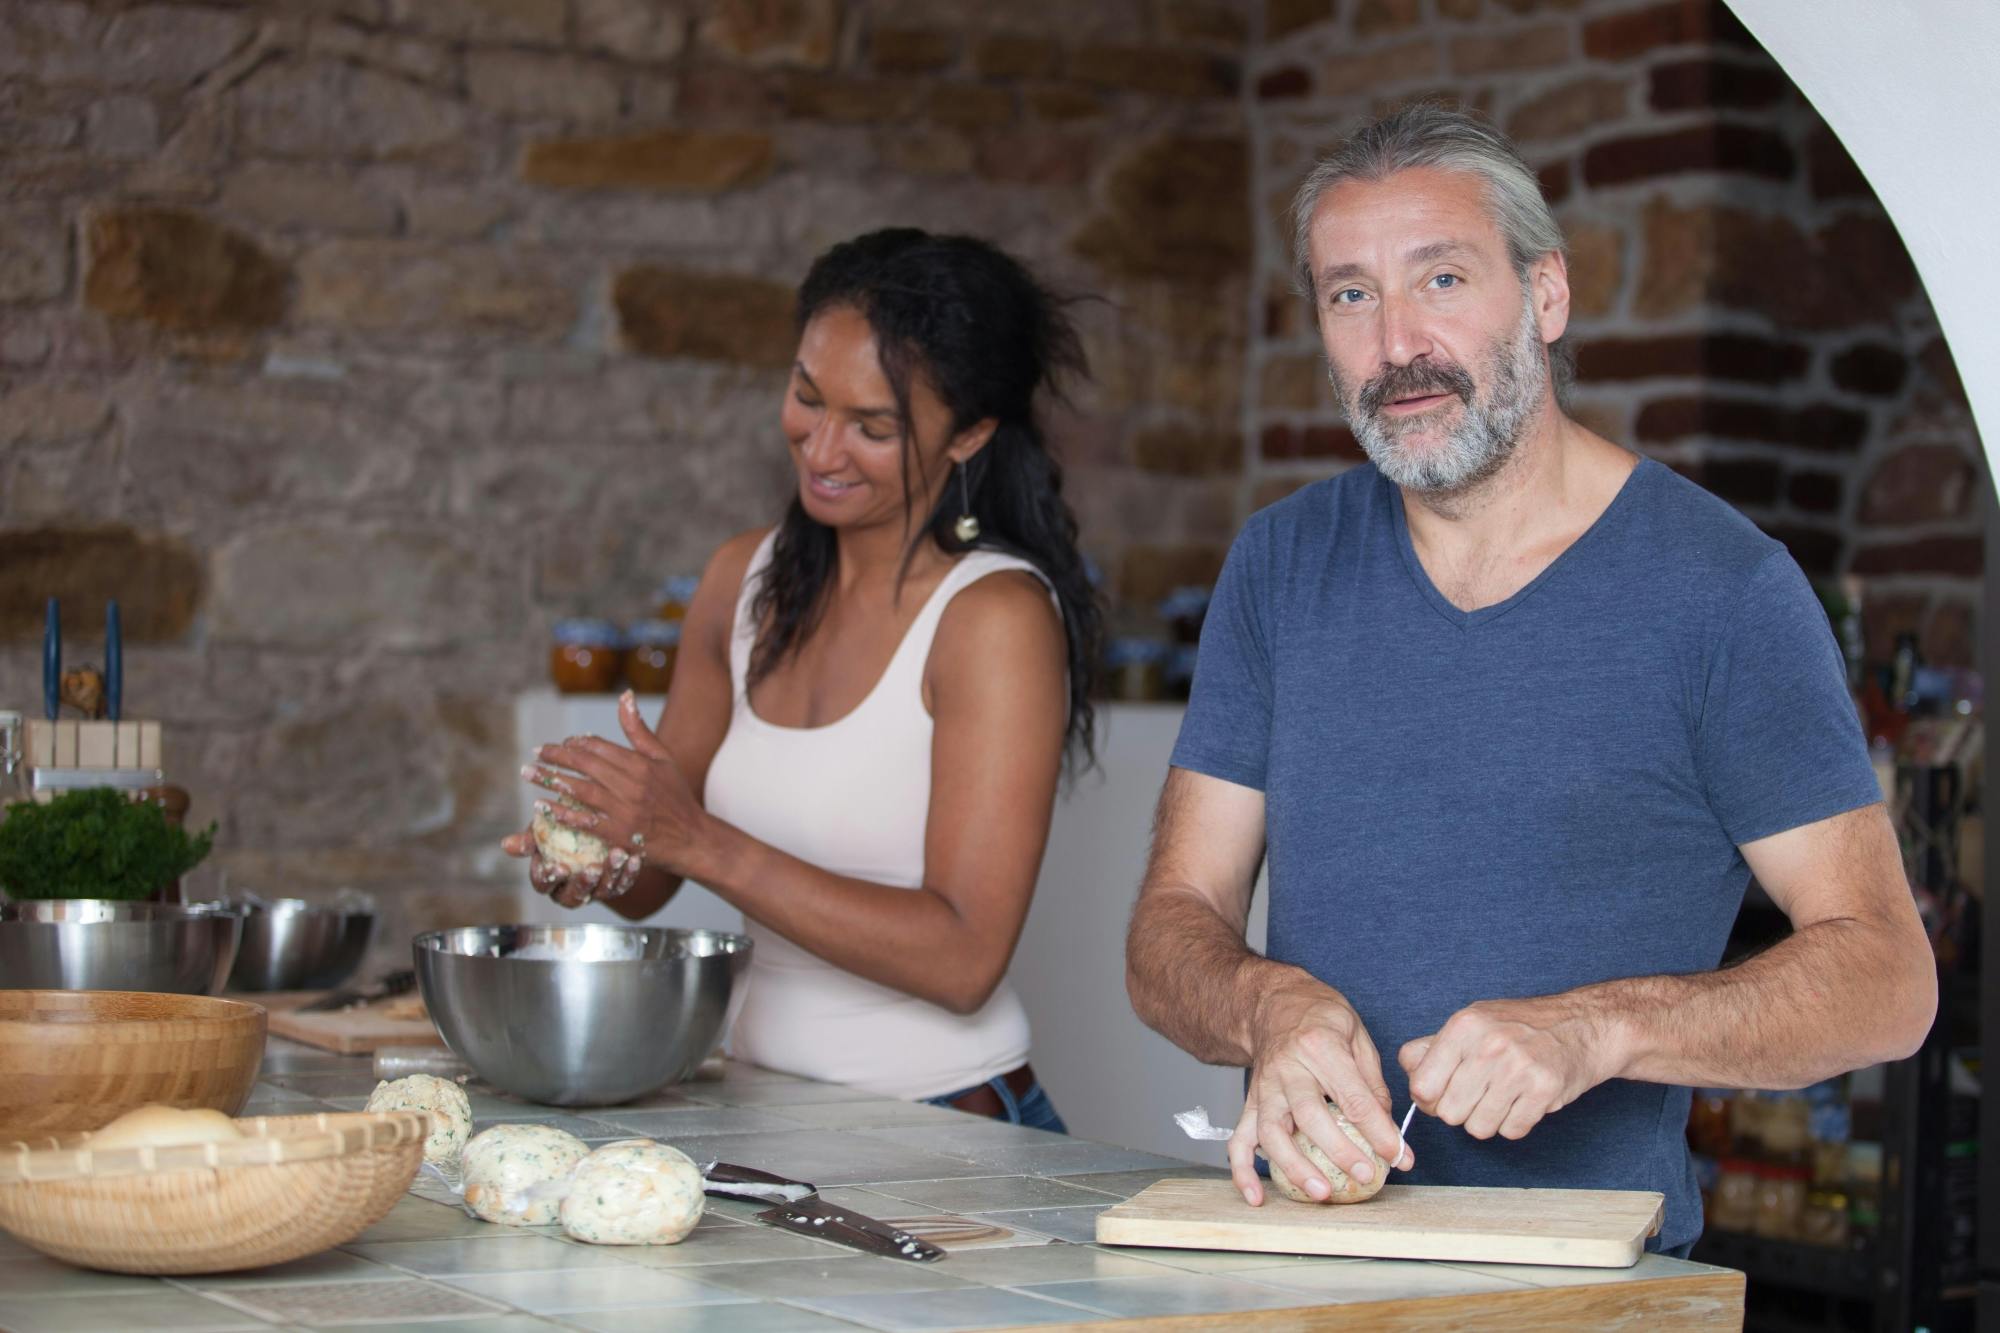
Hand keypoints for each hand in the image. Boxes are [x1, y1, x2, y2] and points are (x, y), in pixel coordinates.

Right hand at [500, 826, 640, 908]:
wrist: (592, 829)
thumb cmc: (560, 828)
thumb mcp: (544, 830)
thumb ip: (529, 839)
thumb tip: (506, 844)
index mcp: (548, 880)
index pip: (542, 884)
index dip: (548, 878)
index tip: (557, 866)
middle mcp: (569, 892)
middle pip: (573, 897)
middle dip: (582, 884)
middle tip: (591, 869)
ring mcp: (594, 892)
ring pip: (601, 892)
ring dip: (610, 875)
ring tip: (617, 855)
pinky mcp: (615, 887)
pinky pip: (623, 884)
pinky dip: (629, 873)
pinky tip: (635, 857)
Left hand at [520, 691, 709, 883]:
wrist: (691, 837)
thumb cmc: (676, 795)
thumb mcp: (663, 758)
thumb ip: (639, 729)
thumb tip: (625, 695)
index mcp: (641, 764)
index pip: (599, 746)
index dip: (575, 743)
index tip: (560, 745)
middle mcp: (632, 785)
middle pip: (585, 765)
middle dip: (555, 757)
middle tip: (535, 754)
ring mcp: (625, 811)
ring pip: (580, 790)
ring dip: (551, 780)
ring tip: (529, 774)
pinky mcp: (619, 835)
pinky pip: (585, 821)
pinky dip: (562, 812)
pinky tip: (543, 806)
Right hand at [1230, 979, 1413, 1205]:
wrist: (1272, 1003)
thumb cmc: (1319, 1017)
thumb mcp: (1355, 1034)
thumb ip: (1371, 1081)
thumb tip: (1385, 1127)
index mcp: (1320, 1047)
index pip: (1353, 1096)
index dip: (1378, 1131)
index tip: (1399, 1156)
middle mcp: (1287, 1068)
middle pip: (1310, 1116)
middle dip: (1340, 1151)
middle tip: (1366, 1176)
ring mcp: (1265, 1088)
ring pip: (1272, 1132)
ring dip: (1295, 1166)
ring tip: (1320, 1193)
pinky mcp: (1251, 1104)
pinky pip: (1239, 1140)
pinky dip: (1243, 1172)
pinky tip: (1258, 1197)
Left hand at [1398, 995, 1614, 1141]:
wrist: (1582, 1025)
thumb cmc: (1520, 1026)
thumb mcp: (1472, 1022)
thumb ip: (1434, 1047)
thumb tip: (1409, 1070)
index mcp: (1463, 1026)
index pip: (1422, 1085)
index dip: (1429, 1099)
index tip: (1442, 1095)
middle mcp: (1488, 1045)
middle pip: (1448, 1113)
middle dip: (1460, 1112)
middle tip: (1479, 1096)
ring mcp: (1517, 1068)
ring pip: (1478, 1128)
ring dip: (1488, 1120)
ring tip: (1503, 1097)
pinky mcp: (1544, 1089)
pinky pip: (1511, 1131)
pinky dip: (1515, 1123)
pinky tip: (1523, 1101)